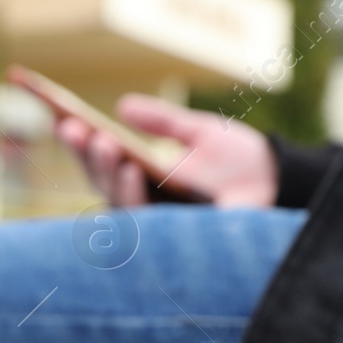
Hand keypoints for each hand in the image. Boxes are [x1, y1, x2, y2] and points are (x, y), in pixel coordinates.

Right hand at [56, 94, 277, 207]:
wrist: (280, 181)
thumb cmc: (242, 161)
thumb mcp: (198, 131)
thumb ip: (162, 121)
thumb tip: (122, 106)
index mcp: (148, 179)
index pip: (104, 164)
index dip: (81, 144)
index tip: (62, 117)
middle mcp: (147, 204)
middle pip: (101, 183)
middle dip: (84, 155)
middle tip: (72, 125)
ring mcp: (159, 222)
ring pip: (116, 201)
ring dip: (105, 170)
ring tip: (101, 140)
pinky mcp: (175, 236)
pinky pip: (144, 220)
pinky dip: (134, 193)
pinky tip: (131, 169)